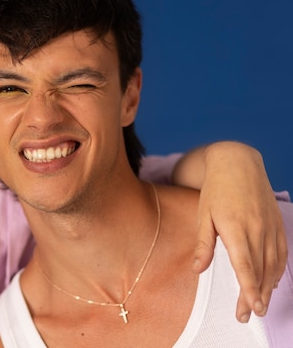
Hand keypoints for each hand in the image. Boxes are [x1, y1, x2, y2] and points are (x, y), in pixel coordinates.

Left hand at [179, 142, 286, 322]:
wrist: (238, 163)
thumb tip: (197, 269)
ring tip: (258, 304)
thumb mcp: (203, 215)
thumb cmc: (216, 190)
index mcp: (236, 228)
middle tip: (248, 315)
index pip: (245, 266)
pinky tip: (271, 282)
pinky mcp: (277, 224)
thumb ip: (203, 244)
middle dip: (255, 296)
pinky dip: (278, 270)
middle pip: (260, 271)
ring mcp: (270, 227)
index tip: (249, 308)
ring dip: (268, 287)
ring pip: (273, 265)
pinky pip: (281, 253)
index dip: (248, 290)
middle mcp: (257, 230)